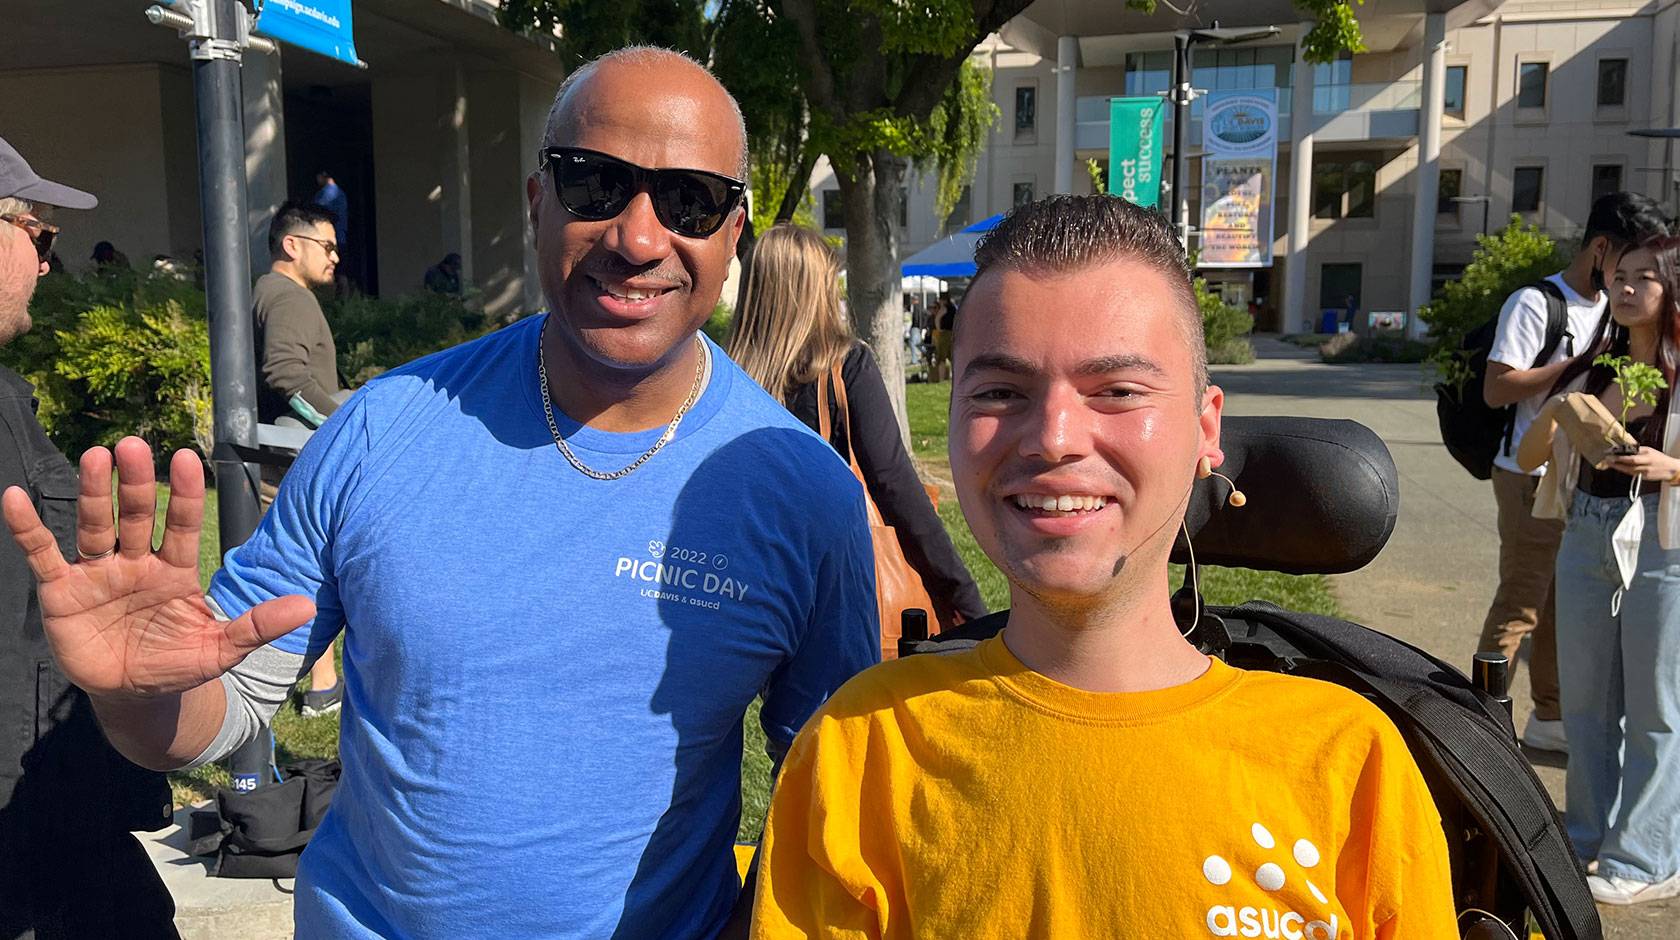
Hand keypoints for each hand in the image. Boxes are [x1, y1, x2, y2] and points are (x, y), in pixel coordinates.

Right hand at [1, 437, 313, 699]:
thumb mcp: (220, 649)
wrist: (133, 696)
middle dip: (136, 483)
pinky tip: (14, 498)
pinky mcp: (61, 591)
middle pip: (136, 515)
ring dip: (93, 493)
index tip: (186, 457)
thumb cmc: (177, 664)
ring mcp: (97, 573)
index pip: (181, 523)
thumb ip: (257, 626)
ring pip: (94, 525)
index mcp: (174, 570)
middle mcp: (135, 562)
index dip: (182, 493)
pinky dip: (28, 528)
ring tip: (95, 457)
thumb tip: (307, 607)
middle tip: (132, 445)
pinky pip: (42, 553)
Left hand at [1606, 446, 1679, 482]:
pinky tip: (1618, 468)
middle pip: (1631, 461)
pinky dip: (1624, 471)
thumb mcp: (1649, 451)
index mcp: (1648, 452)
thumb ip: (1637, 450)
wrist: (1671, 470)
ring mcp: (1646, 470)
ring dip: (1618, 466)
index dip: (1621, 452)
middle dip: (1618, 460)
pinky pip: (1632, 473)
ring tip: (1609, 463)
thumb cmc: (1659, 459)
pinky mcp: (1644, 477)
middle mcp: (1647, 461)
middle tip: (1608, 458)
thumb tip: (1625, 448)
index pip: (1632, 451)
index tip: (1611, 451)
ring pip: (1629, 469)